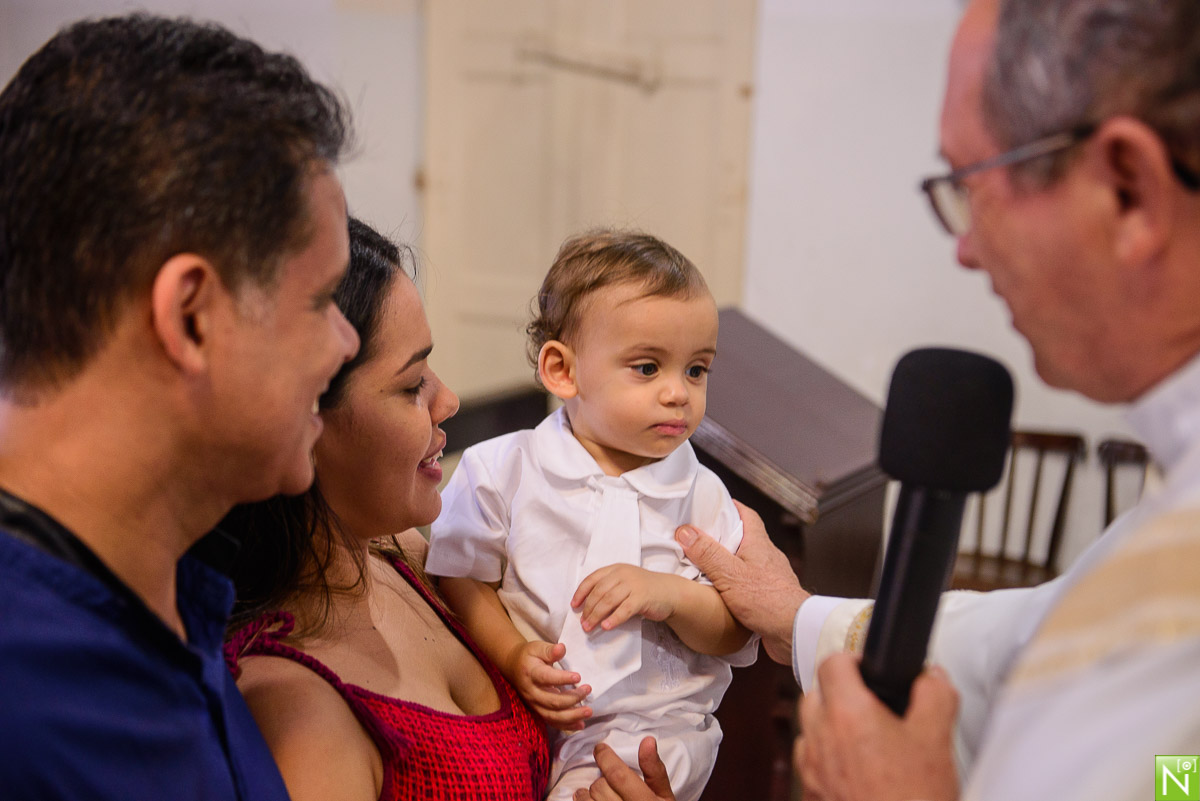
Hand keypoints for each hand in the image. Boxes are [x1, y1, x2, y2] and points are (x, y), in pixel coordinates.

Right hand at [503, 640, 592, 730]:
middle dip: (572, 698)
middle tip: (588, 690)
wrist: (513, 667)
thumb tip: (562, 648)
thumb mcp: (536, 648)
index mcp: (531, 674)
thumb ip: (549, 650)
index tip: (578, 676)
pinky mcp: (538, 711)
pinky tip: (580, 725)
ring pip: (553, 716)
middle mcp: (532, 692)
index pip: (546, 678)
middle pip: (552, 701)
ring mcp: (534, 704)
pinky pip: (552, 722)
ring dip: (572, 716)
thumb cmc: (528, 656)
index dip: (562, 679)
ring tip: (588, 711)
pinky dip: (567, 725)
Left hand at [572, 564, 677, 631]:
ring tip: (589, 627)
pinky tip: (606, 627)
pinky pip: (624, 609)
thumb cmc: (644, 590)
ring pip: (609, 600)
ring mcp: (633, 585)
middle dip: (588, 608)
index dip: (581, 592)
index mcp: (615, 569)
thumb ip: (609, 589)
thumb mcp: (625, 583)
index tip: (574, 606)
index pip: (592, 579)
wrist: (670, 592)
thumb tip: (588, 607)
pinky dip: (614, 618)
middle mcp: (623, 574)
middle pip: (599, 592)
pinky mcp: (642, 597)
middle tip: (583, 623)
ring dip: (596, 615)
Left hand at [573, 739, 675, 800]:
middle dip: (603, 780)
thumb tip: (647, 741)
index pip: (617, 775)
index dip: (605, 757)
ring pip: (587, 800)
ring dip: (588, 794)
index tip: (600, 749)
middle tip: (610, 782)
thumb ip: (655, 770)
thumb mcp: (664, 796)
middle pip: (600, 787)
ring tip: (594, 793)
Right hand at [676, 500, 809, 663]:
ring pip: (747, 561)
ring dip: (729, 561)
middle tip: (701, 536)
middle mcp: (768, 557)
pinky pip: (750, 583)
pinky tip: (723, 592)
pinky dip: (736, 583)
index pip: (747, 515)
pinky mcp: (770, 597)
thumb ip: (708, 553)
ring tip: (706, 565)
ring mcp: (771, 577)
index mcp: (759, 544)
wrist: (796, 632)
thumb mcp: (730, 574)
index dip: (732, 507)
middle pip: (746, 538)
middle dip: (724, 535)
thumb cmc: (767, 600)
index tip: (714, 504)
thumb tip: (686, 532)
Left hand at [796, 653, 958, 800]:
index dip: (853, 660)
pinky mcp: (811, 794)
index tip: (869, 670)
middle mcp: (820, 738)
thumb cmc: (914, 798)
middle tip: (870, 705)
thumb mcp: (936, 739)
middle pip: (814, 694)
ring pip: (809, 729)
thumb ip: (934, 695)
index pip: (832, 663)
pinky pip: (810, 762)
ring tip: (864, 739)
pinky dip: (826, 758)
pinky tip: (855, 770)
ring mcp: (811, 769)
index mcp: (847, 714)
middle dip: (839, 692)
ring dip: (829, 726)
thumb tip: (930, 675)